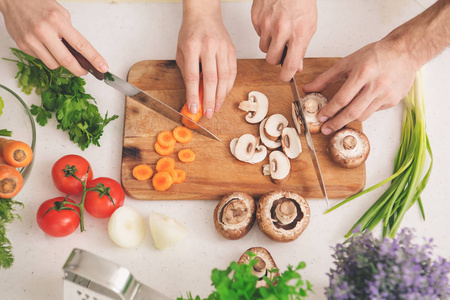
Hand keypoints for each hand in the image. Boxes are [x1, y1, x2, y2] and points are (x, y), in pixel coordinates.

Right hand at [0, 0, 107, 75]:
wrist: (13, 0)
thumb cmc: (38, 4)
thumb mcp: (61, 13)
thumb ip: (70, 32)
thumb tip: (79, 52)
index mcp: (57, 21)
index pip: (81, 45)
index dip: (94, 59)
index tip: (103, 68)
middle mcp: (44, 31)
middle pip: (67, 61)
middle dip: (79, 70)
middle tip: (84, 71)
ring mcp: (32, 40)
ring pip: (54, 64)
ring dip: (61, 63)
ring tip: (61, 53)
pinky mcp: (23, 46)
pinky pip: (41, 59)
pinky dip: (47, 56)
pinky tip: (45, 46)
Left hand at [176, 1, 236, 118]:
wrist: (204, 14)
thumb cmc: (190, 33)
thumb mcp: (181, 51)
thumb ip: (187, 71)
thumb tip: (193, 94)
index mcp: (192, 46)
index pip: (192, 76)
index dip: (193, 95)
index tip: (194, 108)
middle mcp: (209, 46)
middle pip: (211, 79)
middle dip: (210, 99)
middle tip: (208, 113)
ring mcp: (223, 47)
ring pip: (224, 77)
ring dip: (221, 96)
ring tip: (216, 107)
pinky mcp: (232, 50)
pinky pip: (232, 72)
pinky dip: (228, 86)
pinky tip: (223, 95)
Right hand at [251, 0, 316, 81]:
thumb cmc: (301, 1)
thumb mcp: (309, 25)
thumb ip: (302, 48)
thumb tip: (298, 66)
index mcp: (298, 33)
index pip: (290, 64)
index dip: (286, 76)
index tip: (285, 78)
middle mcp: (281, 30)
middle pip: (271, 59)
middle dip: (275, 58)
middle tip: (281, 50)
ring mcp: (267, 24)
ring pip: (263, 48)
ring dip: (269, 44)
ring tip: (277, 32)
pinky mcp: (256, 18)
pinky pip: (258, 34)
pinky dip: (264, 32)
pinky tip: (271, 22)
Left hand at [303, 40, 417, 134]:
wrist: (406, 51)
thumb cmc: (376, 54)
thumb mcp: (348, 62)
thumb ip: (326, 77)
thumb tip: (308, 89)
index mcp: (363, 73)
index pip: (342, 98)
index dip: (329, 110)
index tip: (320, 117)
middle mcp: (376, 85)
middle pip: (352, 112)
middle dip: (336, 123)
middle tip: (326, 129)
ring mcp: (386, 95)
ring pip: (363, 115)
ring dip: (349, 119)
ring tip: (338, 120)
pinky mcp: (393, 101)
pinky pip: (373, 111)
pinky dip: (363, 111)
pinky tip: (359, 106)